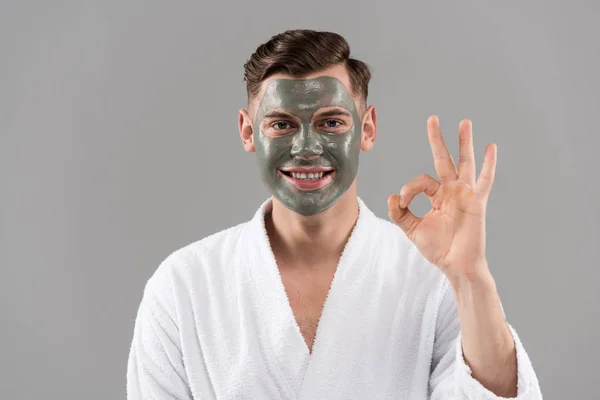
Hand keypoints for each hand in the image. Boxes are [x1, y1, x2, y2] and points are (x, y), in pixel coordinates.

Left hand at [388, 115, 496, 282]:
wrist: (456, 265)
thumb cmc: (438, 249)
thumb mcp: (413, 230)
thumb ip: (400, 213)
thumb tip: (392, 195)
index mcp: (437, 196)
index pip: (420, 181)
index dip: (408, 189)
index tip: (403, 203)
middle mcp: (451, 191)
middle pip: (443, 159)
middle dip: (437, 139)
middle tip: (432, 119)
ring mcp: (465, 194)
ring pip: (465, 163)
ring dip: (464, 143)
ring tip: (464, 122)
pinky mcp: (477, 202)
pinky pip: (485, 180)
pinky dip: (489, 165)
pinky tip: (491, 147)